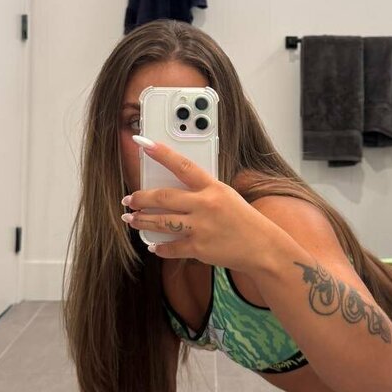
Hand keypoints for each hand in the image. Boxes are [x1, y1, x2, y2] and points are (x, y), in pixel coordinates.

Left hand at [121, 137, 281, 273]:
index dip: (162, 154)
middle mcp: (205, 205)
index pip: (183, 166)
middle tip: (129, 199)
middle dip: (141, 198)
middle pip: (163, 197)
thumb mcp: (227, 196)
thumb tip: (175, 194)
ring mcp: (201, 227)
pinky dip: (160, 247)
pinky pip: (171, 247)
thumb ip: (203, 192)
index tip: (144, 144)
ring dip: (142, 221)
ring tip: (131, 219)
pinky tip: (153, 246)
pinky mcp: (199, 248)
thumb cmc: (245, 220)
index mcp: (213, 187)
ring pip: (162, 222)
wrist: (263, 248)